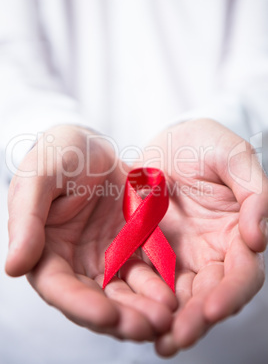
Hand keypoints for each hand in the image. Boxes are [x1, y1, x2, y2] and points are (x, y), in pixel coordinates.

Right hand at [5, 125, 176, 340]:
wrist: (92, 146)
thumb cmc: (59, 154)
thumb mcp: (39, 176)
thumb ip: (26, 218)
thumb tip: (14, 267)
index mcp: (44, 249)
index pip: (58, 287)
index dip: (80, 304)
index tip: (107, 316)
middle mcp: (73, 262)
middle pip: (95, 300)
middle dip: (120, 318)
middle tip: (148, 327)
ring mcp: (104, 257)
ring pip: (123, 294)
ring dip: (143, 310)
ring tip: (167, 317)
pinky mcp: (130, 249)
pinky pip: (145, 272)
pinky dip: (158, 286)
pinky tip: (175, 295)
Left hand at [137, 119, 267, 355]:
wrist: (168, 141)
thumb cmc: (205, 144)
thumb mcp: (233, 156)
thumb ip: (254, 192)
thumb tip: (259, 240)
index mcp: (235, 233)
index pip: (241, 274)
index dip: (231, 293)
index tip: (213, 309)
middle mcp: (210, 252)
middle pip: (209, 295)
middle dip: (196, 319)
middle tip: (177, 338)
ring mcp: (178, 254)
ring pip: (178, 296)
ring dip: (169, 321)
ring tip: (157, 342)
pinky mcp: (149, 251)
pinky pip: (146, 279)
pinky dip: (142, 300)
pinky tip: (131, 316)